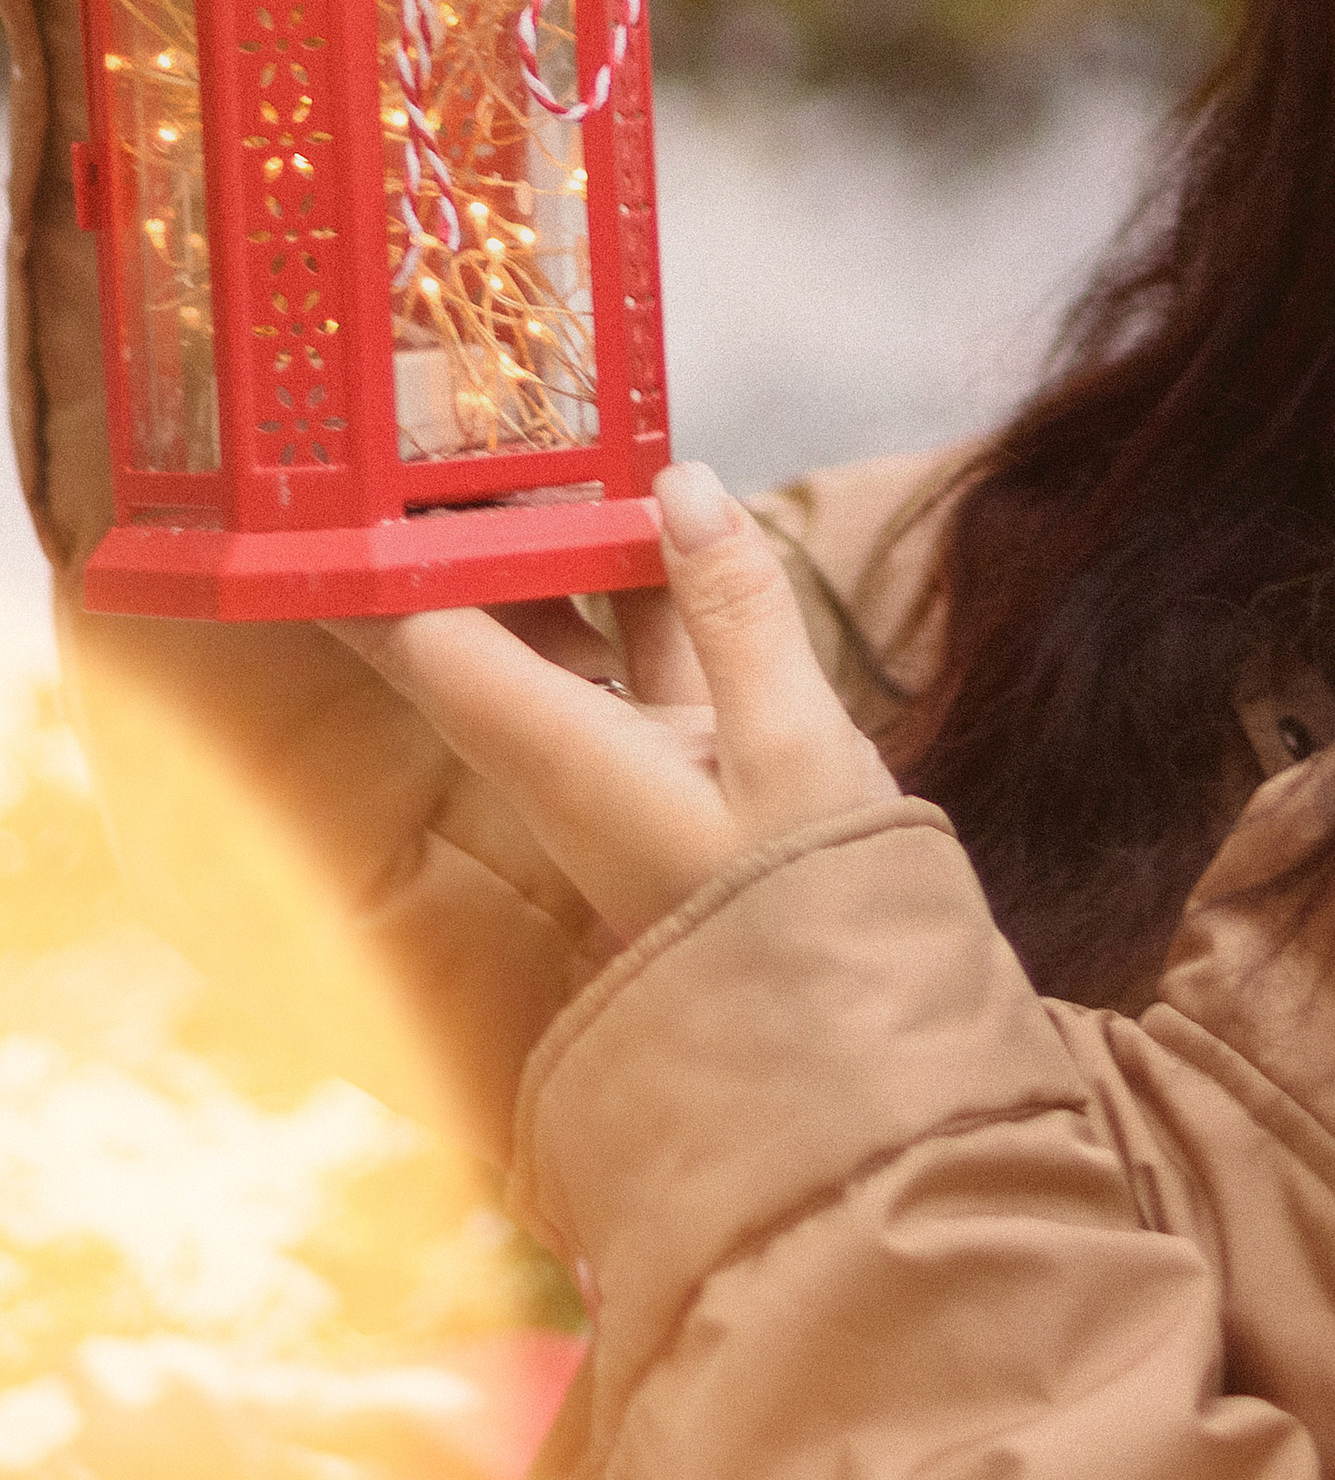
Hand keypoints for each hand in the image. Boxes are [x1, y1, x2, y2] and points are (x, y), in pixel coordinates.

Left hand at [331, 466, 897, 948]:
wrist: (859, 1042)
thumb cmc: (814, 916)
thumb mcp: (793, 748)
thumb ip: (737, 610)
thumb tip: (682, 481)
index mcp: (567, 762)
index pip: (433, 645)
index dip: (377, 567)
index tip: (331, 490)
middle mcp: (573, 761)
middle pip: (479, 632)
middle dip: (450, 538)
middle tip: (426, 437)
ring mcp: (630, 763)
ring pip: (567, 631)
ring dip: (558, 543)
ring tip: (540, 445)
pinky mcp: (691, 764)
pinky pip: (648, 649)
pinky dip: (653, 580)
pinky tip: (674, 511)